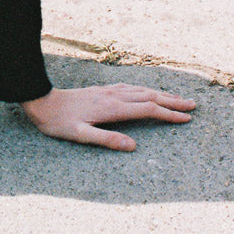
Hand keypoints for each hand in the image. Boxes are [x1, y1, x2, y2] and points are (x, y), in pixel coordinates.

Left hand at [21, 83, 195, 151]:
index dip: (168, 114)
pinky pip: (130, 87)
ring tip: (177, 98)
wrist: (41, 101)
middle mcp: (113, 96)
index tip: (186, 119)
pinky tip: (146, 91)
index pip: (148, 109)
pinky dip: (145, 89)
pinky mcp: (101, 90)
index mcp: (112, 108)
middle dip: (172, 101)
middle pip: (149, 97)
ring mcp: (108, 91)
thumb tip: (132, 146)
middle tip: (192, 105)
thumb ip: (106, 139)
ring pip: (141, 90)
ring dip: (161, 93)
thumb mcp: (80, 135)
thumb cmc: (58, 122)